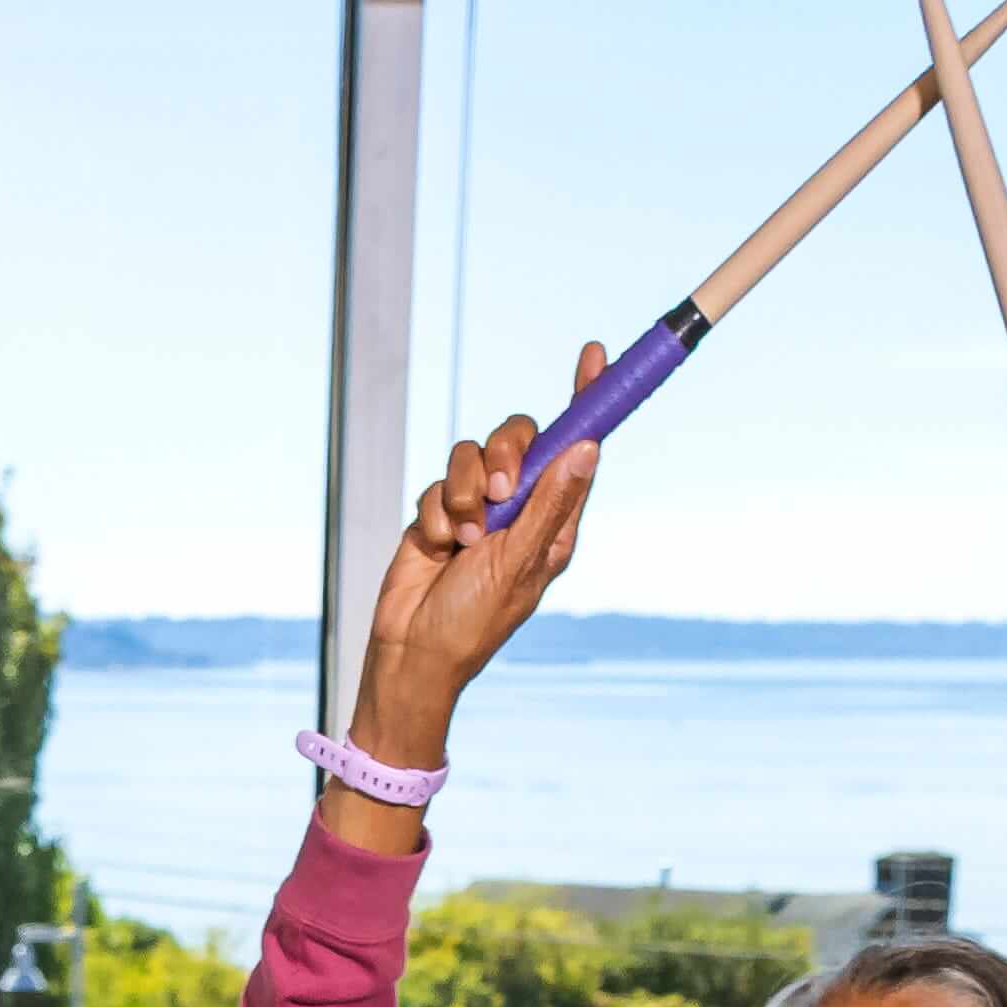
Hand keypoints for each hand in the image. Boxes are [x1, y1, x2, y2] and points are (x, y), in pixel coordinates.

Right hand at [346, 395, 602, 767]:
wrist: (412, 650)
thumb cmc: (475, 620)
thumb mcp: (520, 560)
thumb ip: (550, 501)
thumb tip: (589, 446)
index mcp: (554, 518)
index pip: (577, 446)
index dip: (586, 398)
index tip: (594, 355)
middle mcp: (519, 507)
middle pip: (519, 437)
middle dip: (503, 455)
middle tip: (498, 492)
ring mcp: (478, 508)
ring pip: (470, 454)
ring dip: (462, 494)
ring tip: (462, 539)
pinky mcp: (438, 512)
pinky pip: (436, 484)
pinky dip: (435, 514)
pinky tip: (437, 550)